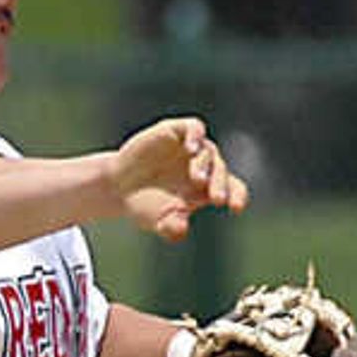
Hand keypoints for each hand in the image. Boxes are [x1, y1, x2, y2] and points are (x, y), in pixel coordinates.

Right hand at [110, 116, 247, 239]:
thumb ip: (172, 227)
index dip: (238, 196)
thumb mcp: (159, 220)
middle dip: (220, 185)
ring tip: (196, 179)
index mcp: (208, 188)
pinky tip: (190, 148)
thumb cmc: (145, 206)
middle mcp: (204, 165)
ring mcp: (190, 147)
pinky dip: (195, 136)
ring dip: (204, 166)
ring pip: (209, 151)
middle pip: (221, 171)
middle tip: (217, 199)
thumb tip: (181, 228)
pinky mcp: (175, 131)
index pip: (234, 188)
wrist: (118, 186)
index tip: (235, 208)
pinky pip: (194, 127)